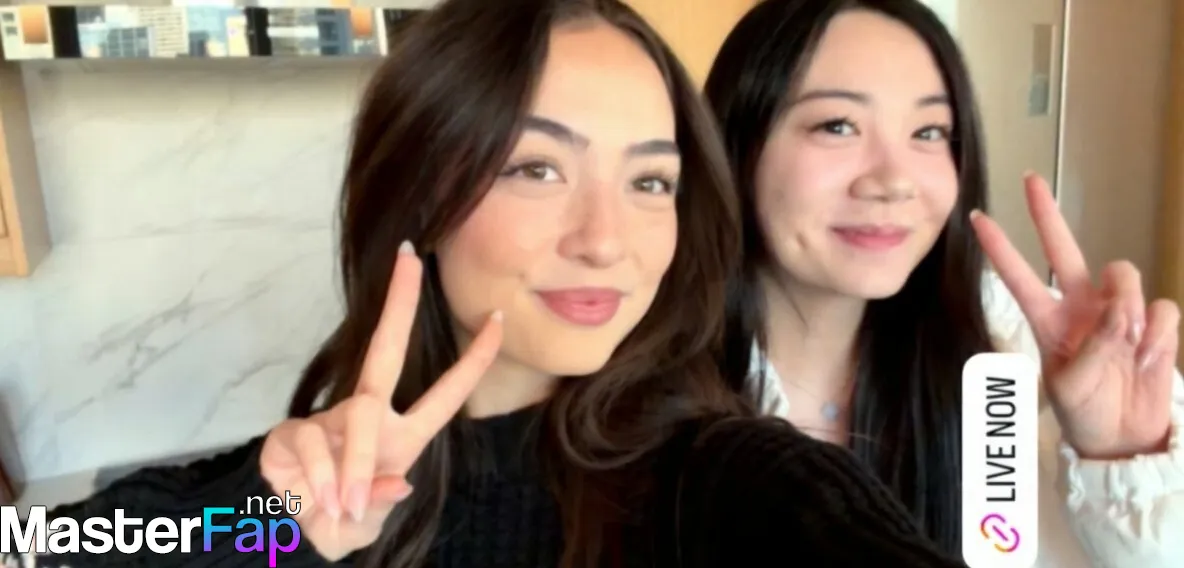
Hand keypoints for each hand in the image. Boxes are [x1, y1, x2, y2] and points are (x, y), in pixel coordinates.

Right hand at [259, 243, 503, 559]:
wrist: (294, 538)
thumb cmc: (346, 521)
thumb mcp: (371, 523)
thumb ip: (383, 503)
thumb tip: (397, 482)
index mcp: (403, 436)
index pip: (447, 393)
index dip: (474, 360)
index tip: (500, 318)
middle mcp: (370, 417)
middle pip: (386, 352)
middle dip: (400, 306)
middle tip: (410, 259)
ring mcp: (330, 419)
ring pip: (354, 416)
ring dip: (352, 466)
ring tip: (345, 506)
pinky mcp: (291, 432)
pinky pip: (312, 442)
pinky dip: (320, 475)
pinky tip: (317, 500)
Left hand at [970, 173, 1179, 459]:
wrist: (1125, 438)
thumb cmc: (1087, 412)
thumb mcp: (1072, 385)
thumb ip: (1091, 346)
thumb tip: (1117, 311)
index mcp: (1049, 320)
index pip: (1020, 277)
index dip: (1001, 249)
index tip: (977, 218)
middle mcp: (1081, 306)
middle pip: (1066, 249)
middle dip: (1047, 215)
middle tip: (1030, 181)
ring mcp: (1118, 311)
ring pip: (1123, 274)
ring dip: (1127, 307)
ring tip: (1126, 347)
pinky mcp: (1153, 323)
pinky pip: (1160, 308)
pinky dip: (1157, 335)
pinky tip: (1148, 359)